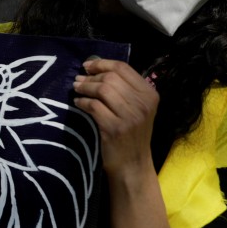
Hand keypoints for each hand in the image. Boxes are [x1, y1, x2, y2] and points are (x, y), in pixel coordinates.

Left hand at [72, 58, 157, 175]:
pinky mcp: (114, 128)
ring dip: (84, 87)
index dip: (102, 63)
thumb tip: (95, 68)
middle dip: (91, 77)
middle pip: (111, 78)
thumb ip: (124, 89)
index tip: (87, 65)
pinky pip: (94, 106)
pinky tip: (78, 103)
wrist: (133, 164)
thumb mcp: (137, 108)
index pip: (124, 68)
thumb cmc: (132, 134)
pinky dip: (82, 102)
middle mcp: (143, 103)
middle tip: (78, 80)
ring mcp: (130, 116)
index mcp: (150, 94)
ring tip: (76, 89)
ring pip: (102, 90)